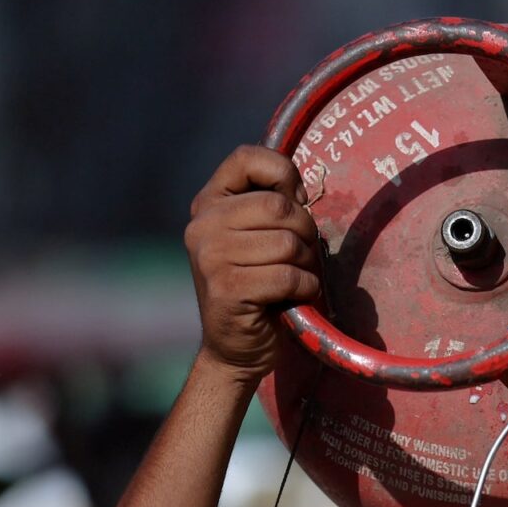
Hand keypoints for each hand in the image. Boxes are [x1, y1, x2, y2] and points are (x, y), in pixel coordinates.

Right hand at [184, 145, 321, 384]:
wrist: (237, 349)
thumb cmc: (261, 286)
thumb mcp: (261, 237)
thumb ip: (272, 206)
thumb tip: (300, 191)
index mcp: (208, 203)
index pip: (247, 157)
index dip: (284, 174)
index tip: (295, 202)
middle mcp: (202, 225)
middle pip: (280, 206)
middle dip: (305, 233)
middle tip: (300, 257)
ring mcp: (210, 256)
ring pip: (288, 243)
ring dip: (306, 265)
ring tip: (293, 280)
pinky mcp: (226, 288)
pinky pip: (288, 276)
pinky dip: (304, 288)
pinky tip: (293, 298)